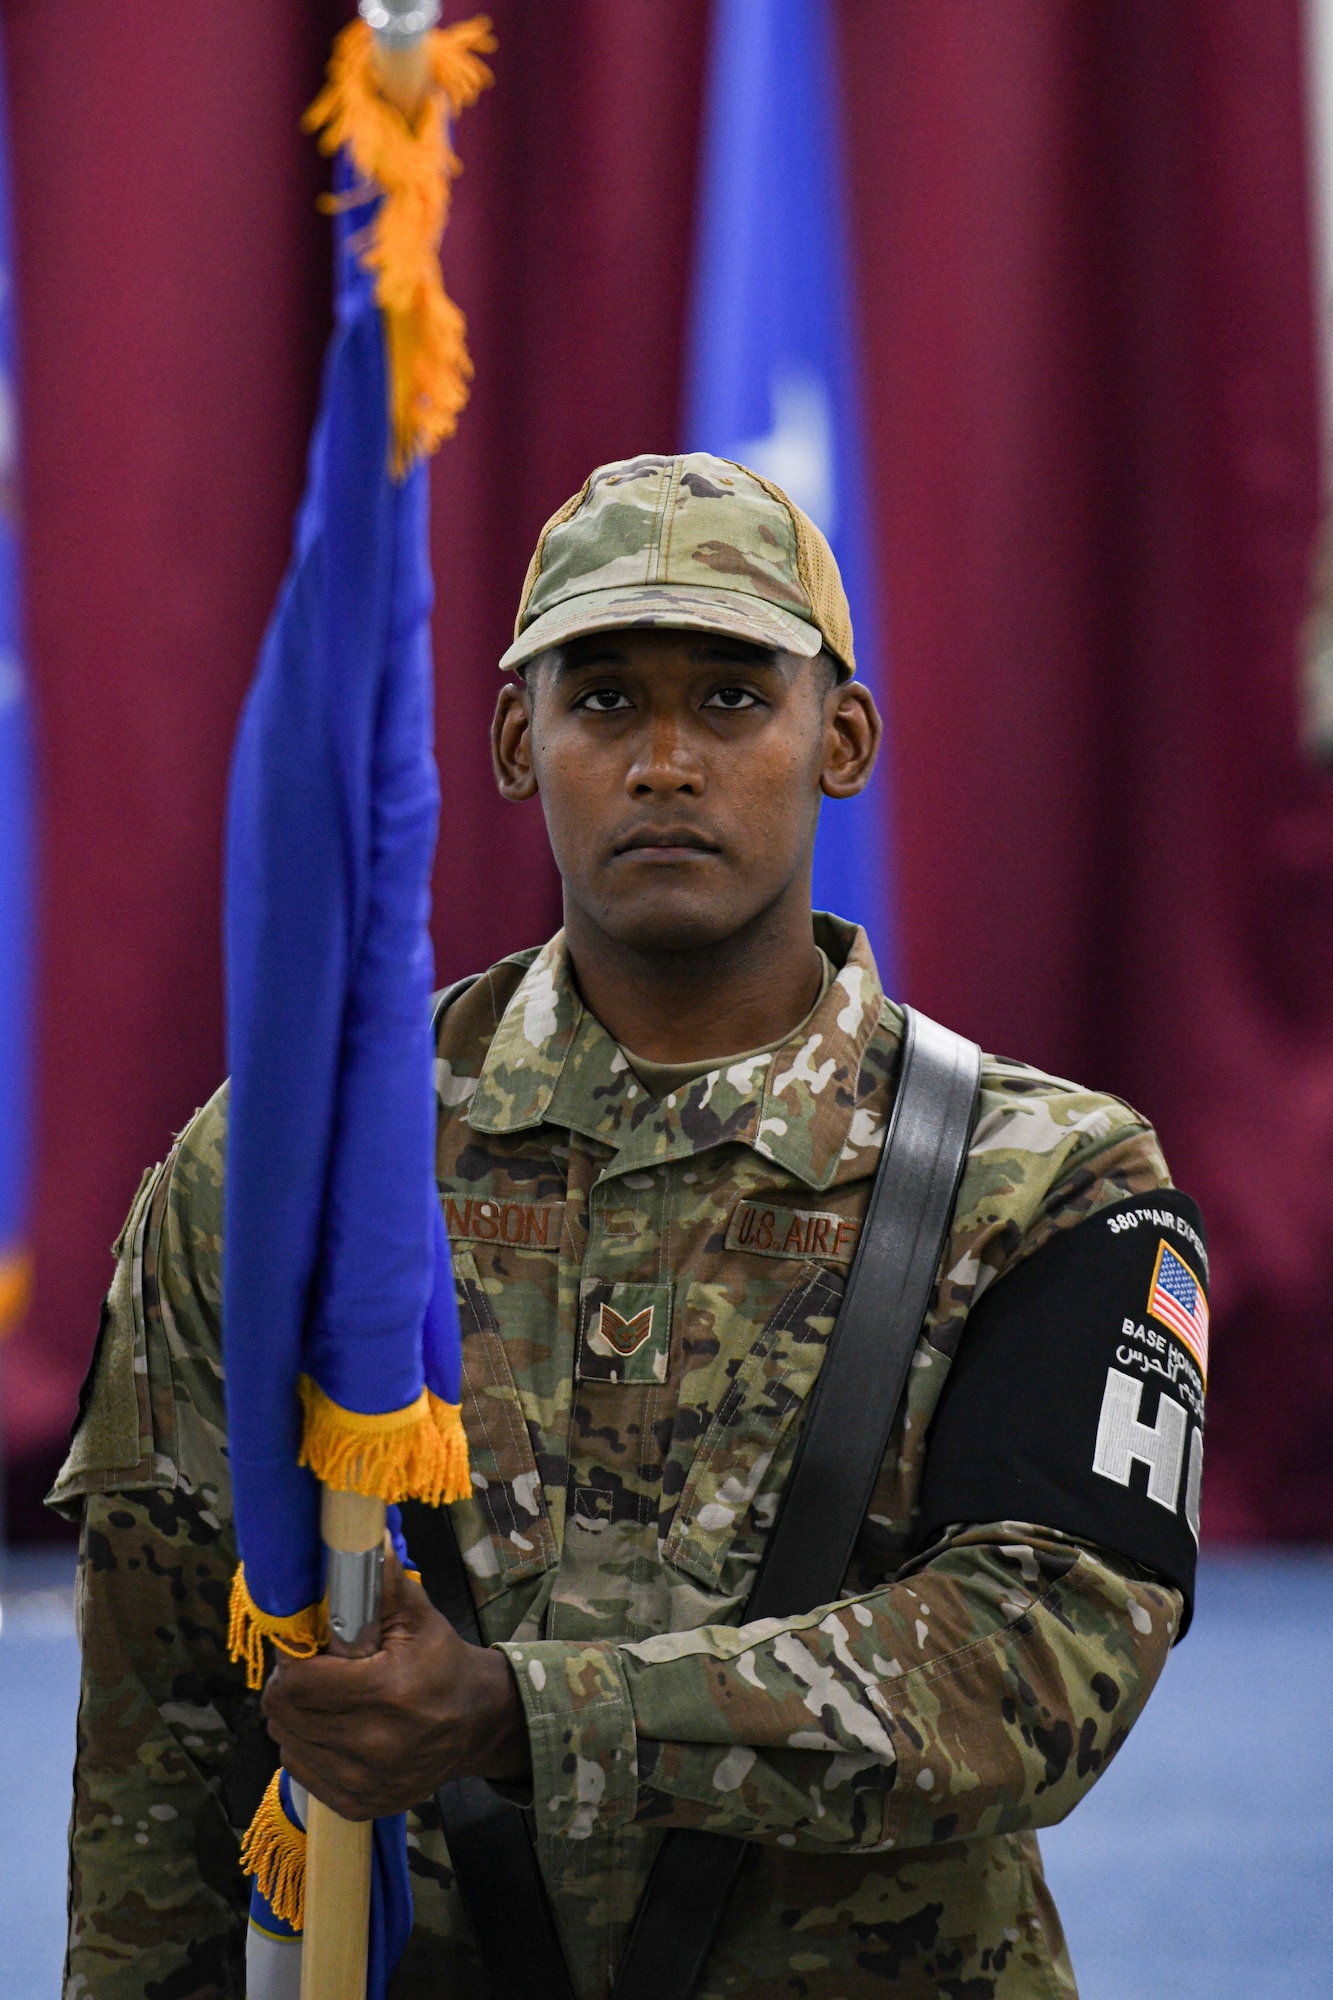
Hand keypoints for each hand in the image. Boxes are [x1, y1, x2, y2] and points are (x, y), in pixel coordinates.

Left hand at [262, 1549, 529, 1819]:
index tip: (303, 1644)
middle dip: (289, 1684)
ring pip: (286, 1741)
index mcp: (387, 1694)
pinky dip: (306, 1744)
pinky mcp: (358, 1805)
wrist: (476, 1724)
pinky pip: (299, 1769)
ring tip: (325, 1696)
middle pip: (283, 1713)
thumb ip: (381, 1581)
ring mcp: (364, 1782)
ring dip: (295, 1715)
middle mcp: (373, 1746)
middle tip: (311, 1667)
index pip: (297, 1683)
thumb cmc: (441, 1663)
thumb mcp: (418, 1615)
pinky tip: (334, 1726)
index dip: (291, 1658)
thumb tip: (362, 1536)